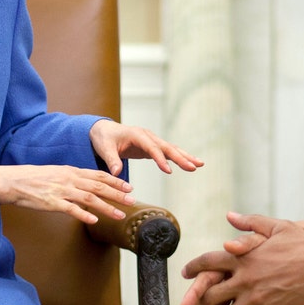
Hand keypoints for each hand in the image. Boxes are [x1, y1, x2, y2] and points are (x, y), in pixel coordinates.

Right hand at [0, 164, 132, 223]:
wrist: (15, 181)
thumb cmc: (36, 179)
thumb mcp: (58, 174)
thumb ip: (74, 179)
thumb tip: (89, 184)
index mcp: (72, 172)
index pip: (99, 175)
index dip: (116, 181)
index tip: (130, 187)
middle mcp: (70, 180)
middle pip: (99, 187)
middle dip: (118, 194)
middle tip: (133, 200)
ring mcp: (62, 191)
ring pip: (90, 198)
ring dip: (107, 207)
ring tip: (120, 215)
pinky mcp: (52, 203)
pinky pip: (71, 209)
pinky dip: (84, 214)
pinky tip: (94, 221)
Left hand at [89, 119, 203, 176]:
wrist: (104, 131)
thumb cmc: (104, 139)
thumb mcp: (104, 149)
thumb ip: (112, 160)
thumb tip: (117, 173)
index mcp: (137, 134)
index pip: (152, 148)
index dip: (160, 159)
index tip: (169, 171)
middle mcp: (148, 136)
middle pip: (167, 147)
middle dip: (180, 157)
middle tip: (193, 167)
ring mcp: (152, 141)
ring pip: (171, 149)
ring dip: (185, 157)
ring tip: (200, 164)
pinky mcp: (152, 147)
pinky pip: (168, 153)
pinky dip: (179, 158)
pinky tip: (190, 164)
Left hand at [180, 212, 303, 304]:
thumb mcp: (278, 227)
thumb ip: (251, 223)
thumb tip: (230, 216)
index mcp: (243, 257)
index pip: (209, 262)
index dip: (194, 267)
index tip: (185, 273)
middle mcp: (245, 278)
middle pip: (210, 294)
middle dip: (196, 303)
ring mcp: (255, 298)